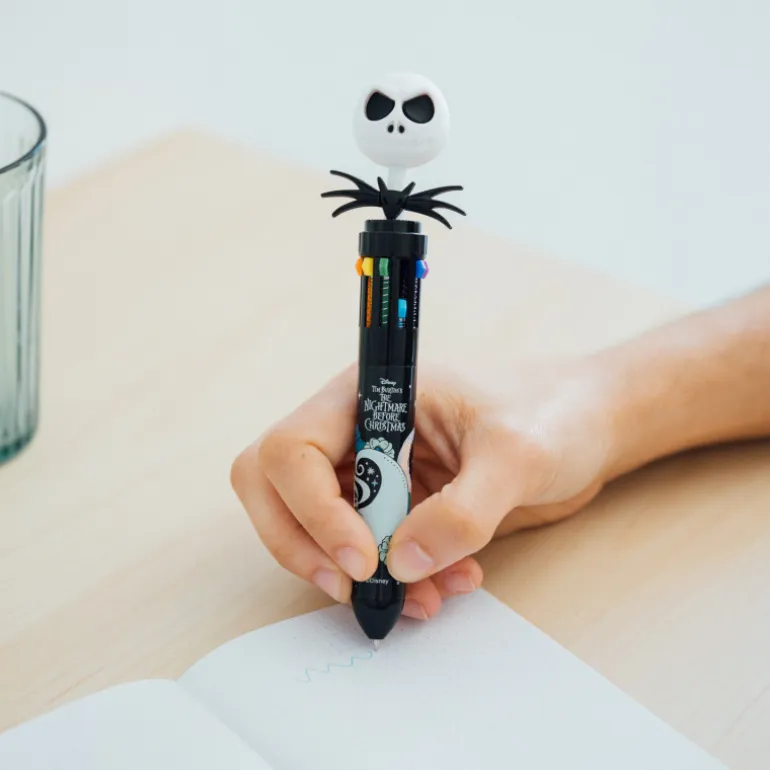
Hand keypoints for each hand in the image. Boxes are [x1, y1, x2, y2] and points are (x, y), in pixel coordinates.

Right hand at [231, 360, 616, 619]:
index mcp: (370, 394)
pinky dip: (395, 580)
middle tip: (354, 586)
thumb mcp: (516, 456)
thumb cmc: (553, 412)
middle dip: (305, 545)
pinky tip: (445, 585)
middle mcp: (357, 430)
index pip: (292, 449)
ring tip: (425, 597)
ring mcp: (374, 470)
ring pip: (320, 530)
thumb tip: (399, 565)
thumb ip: (461, 512)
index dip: (312, 509)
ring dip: (358, 575)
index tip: (364, 557)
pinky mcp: (397, 505)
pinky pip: (369, 552)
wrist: (586, 428)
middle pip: (277, 489)